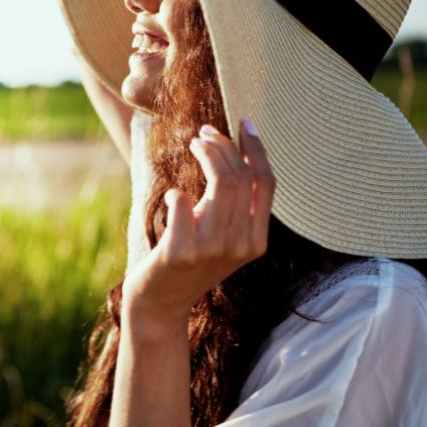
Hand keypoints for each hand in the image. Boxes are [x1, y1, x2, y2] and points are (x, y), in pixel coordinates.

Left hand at [121, 119, 275, 339]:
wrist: (160, 303)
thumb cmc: (188, 258)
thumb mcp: (220, 233)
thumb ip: (233, 203)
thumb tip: (229, 147)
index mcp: (256, 240)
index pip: (267, 183)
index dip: (256, 149)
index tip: (244, 123)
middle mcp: (240, 246)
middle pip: (242, 177)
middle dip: (223, 146)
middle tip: (203, 134)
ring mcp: (211, 250)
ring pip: (221, 183)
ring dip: (205, 154)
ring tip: (192, 144)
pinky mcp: (180, 252)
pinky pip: (182, 203)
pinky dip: (177, 191)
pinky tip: (172, 195)